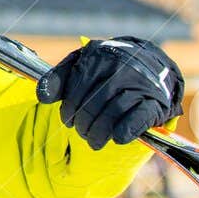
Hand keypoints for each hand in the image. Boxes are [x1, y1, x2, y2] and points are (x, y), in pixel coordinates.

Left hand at [36, 37, 183, 150]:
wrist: (152, 65)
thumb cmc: (108, 68)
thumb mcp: (81, 65)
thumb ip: (58, 79)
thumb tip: (42, 97)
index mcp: (98, 56)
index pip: (76, 89)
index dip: (69, 110)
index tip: (68, 121)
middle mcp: (120, 66)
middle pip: (94, 102)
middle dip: (83, 124)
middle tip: (82, 133)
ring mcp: (140, 83)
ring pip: (114, 111)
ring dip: (100, 132)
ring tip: (94, 141)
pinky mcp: (155, 101)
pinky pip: (138, 118)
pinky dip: (124, 131)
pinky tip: (117, 138)